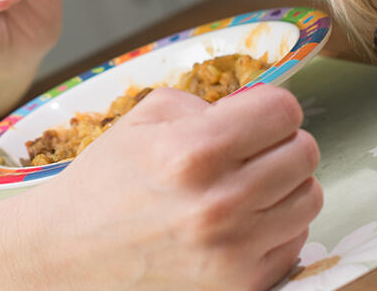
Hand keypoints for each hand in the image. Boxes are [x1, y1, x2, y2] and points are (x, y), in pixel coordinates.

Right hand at [17, 85, 322, 290]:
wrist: (66, 255)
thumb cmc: (107, 183)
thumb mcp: (147, 118)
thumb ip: (211, 104)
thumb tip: (260, 109)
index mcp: (194, 152)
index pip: (284, 112)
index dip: (270, 108)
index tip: (255, 117)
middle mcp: (219, 204)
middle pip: (305, 153)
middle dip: (281, 143)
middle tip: (252, 151)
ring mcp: (233, 252)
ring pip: (310, 198)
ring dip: (285, 186)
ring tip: (249, 186)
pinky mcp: (241, 285)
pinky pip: (294, 241)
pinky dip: (276, 227)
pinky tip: (241, 223)